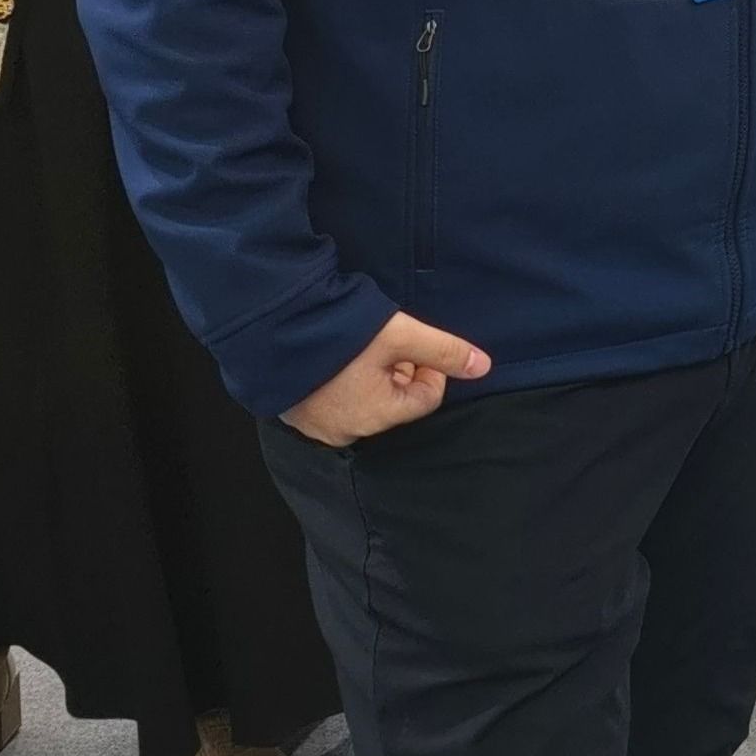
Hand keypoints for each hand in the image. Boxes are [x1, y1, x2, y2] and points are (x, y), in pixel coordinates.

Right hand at [281, 312, 490, 446]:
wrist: (271, 324)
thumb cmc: (341, 332)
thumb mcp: (401, 335)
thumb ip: (444, 350)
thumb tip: (484, 367)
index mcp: (374, 418)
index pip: (425, 398)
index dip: (428, 368)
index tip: (414, 345)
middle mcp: (345, 430)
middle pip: (394, 400)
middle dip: (398, 370)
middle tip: (385, 342)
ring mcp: (315, 424)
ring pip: (364, 399)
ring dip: (370, 373)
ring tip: (360, 345)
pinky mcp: (295, 411)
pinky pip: (333, 399)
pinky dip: (341, 379)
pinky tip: (336, 355)